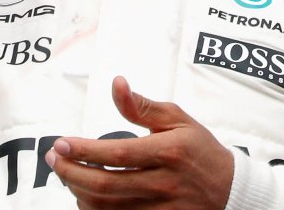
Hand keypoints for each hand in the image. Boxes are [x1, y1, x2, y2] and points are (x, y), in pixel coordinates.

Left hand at [47, 76, 233, 209]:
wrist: (229, 190)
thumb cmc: (201, 150)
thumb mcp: (178, 119)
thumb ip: (142, 106)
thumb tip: (117, 85)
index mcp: (168, 152)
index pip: (117, 154)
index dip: (83, 150)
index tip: (60, 143)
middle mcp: (163, 183)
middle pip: (105, 185)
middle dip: (71, 173)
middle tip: (54, 159)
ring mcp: (160, 209)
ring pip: (106, 207)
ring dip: (79, 192)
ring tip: (67, 174)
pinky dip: (94, 209)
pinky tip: (85, 195)